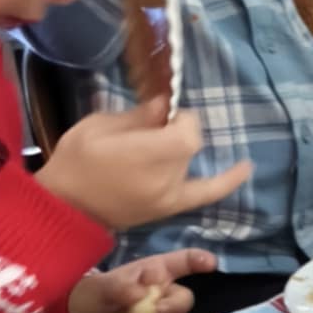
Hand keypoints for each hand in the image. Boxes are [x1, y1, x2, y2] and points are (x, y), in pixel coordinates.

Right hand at [38, 97, 251, 231]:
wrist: (65, 208)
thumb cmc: (76, 162)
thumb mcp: (99, 126)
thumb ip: (138, 116)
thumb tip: (165, 104)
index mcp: (154, 152)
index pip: (188, 128)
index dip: (179, 118)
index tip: (159, 114)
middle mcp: (171, 176)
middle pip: (189, 145)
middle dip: (174, 132)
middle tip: (145, 132)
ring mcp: (173, 195)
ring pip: (191, 163)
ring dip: (180, 151)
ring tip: (161, 148)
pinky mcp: (170, 208)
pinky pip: (206, 193)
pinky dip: (228, 180)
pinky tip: (247, 167)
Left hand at [67, 250, 215, 312]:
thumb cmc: (89, 298)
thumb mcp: (100, 287)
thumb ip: (120, 287)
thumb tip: (143, 293)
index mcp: (153, 273)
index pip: (183, 262)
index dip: (199, 260)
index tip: (210, 264)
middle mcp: (163, 294)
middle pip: (186, 298)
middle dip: (173, 304)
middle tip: (154, 311)